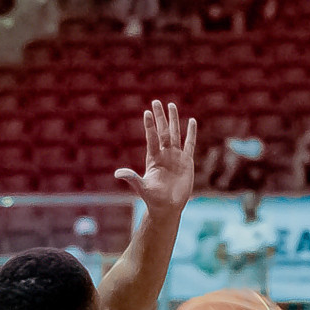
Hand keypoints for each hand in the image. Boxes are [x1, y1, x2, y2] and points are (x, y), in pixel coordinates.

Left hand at [115, 100, 196, 216]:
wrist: (167, 208)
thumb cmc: (153, 199)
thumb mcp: (142, 187)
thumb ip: (132, 178)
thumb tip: (118, 173)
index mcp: (153, 158)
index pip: (151, 138)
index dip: (149, 126)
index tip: (147, 112)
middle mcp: (164, 154)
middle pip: (162, 131)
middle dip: (159, 117)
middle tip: (156, 101)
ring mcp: (175, 157)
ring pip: (175, 134)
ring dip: (173, 120)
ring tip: (171, 105)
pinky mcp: (186, 162)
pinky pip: (189, 144)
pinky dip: (191, 133)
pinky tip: (191, 121)